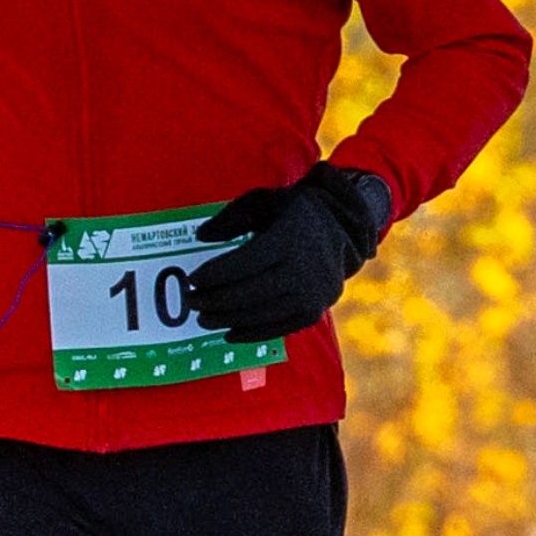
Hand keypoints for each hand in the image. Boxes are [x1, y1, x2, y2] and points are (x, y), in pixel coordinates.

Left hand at [188, 162, 390, 339]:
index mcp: (290, 237)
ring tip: (204, 319)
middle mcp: (304, 268)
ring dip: (227, 320)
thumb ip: (231, 218)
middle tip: (191, 303)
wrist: (343, 227)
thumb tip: (201, 236)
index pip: (243, 263)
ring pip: (261, 314)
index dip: (214, 275)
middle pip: (248, 292)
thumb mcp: (263, 202)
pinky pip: (278, 328)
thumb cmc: (293, 212)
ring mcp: (312, 294)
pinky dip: (252, 334)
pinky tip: (230, 333)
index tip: (192, 281)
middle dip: (214, 301)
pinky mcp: (315, 312)